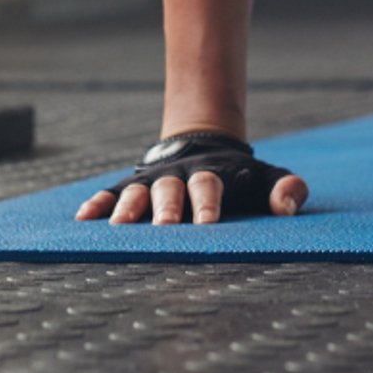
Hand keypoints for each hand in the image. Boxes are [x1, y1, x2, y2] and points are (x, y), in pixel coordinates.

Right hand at [74, 127, 308, 226]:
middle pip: (170, 189)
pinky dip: (98, 204)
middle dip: (166, 207)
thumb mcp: (268, 178)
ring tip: (120, 226)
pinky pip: (111, 193)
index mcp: (211, 175)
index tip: (208, 223)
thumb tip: (288, 207)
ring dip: (129, 208)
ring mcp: (152, 181)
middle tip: (163, 226)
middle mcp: (178, 177)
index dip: (208, 202)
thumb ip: (287, 189)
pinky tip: (84, 218)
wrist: (207, 146)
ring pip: (138, 192)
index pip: (208, 185)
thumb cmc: (241, 178)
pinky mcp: (132, 187)